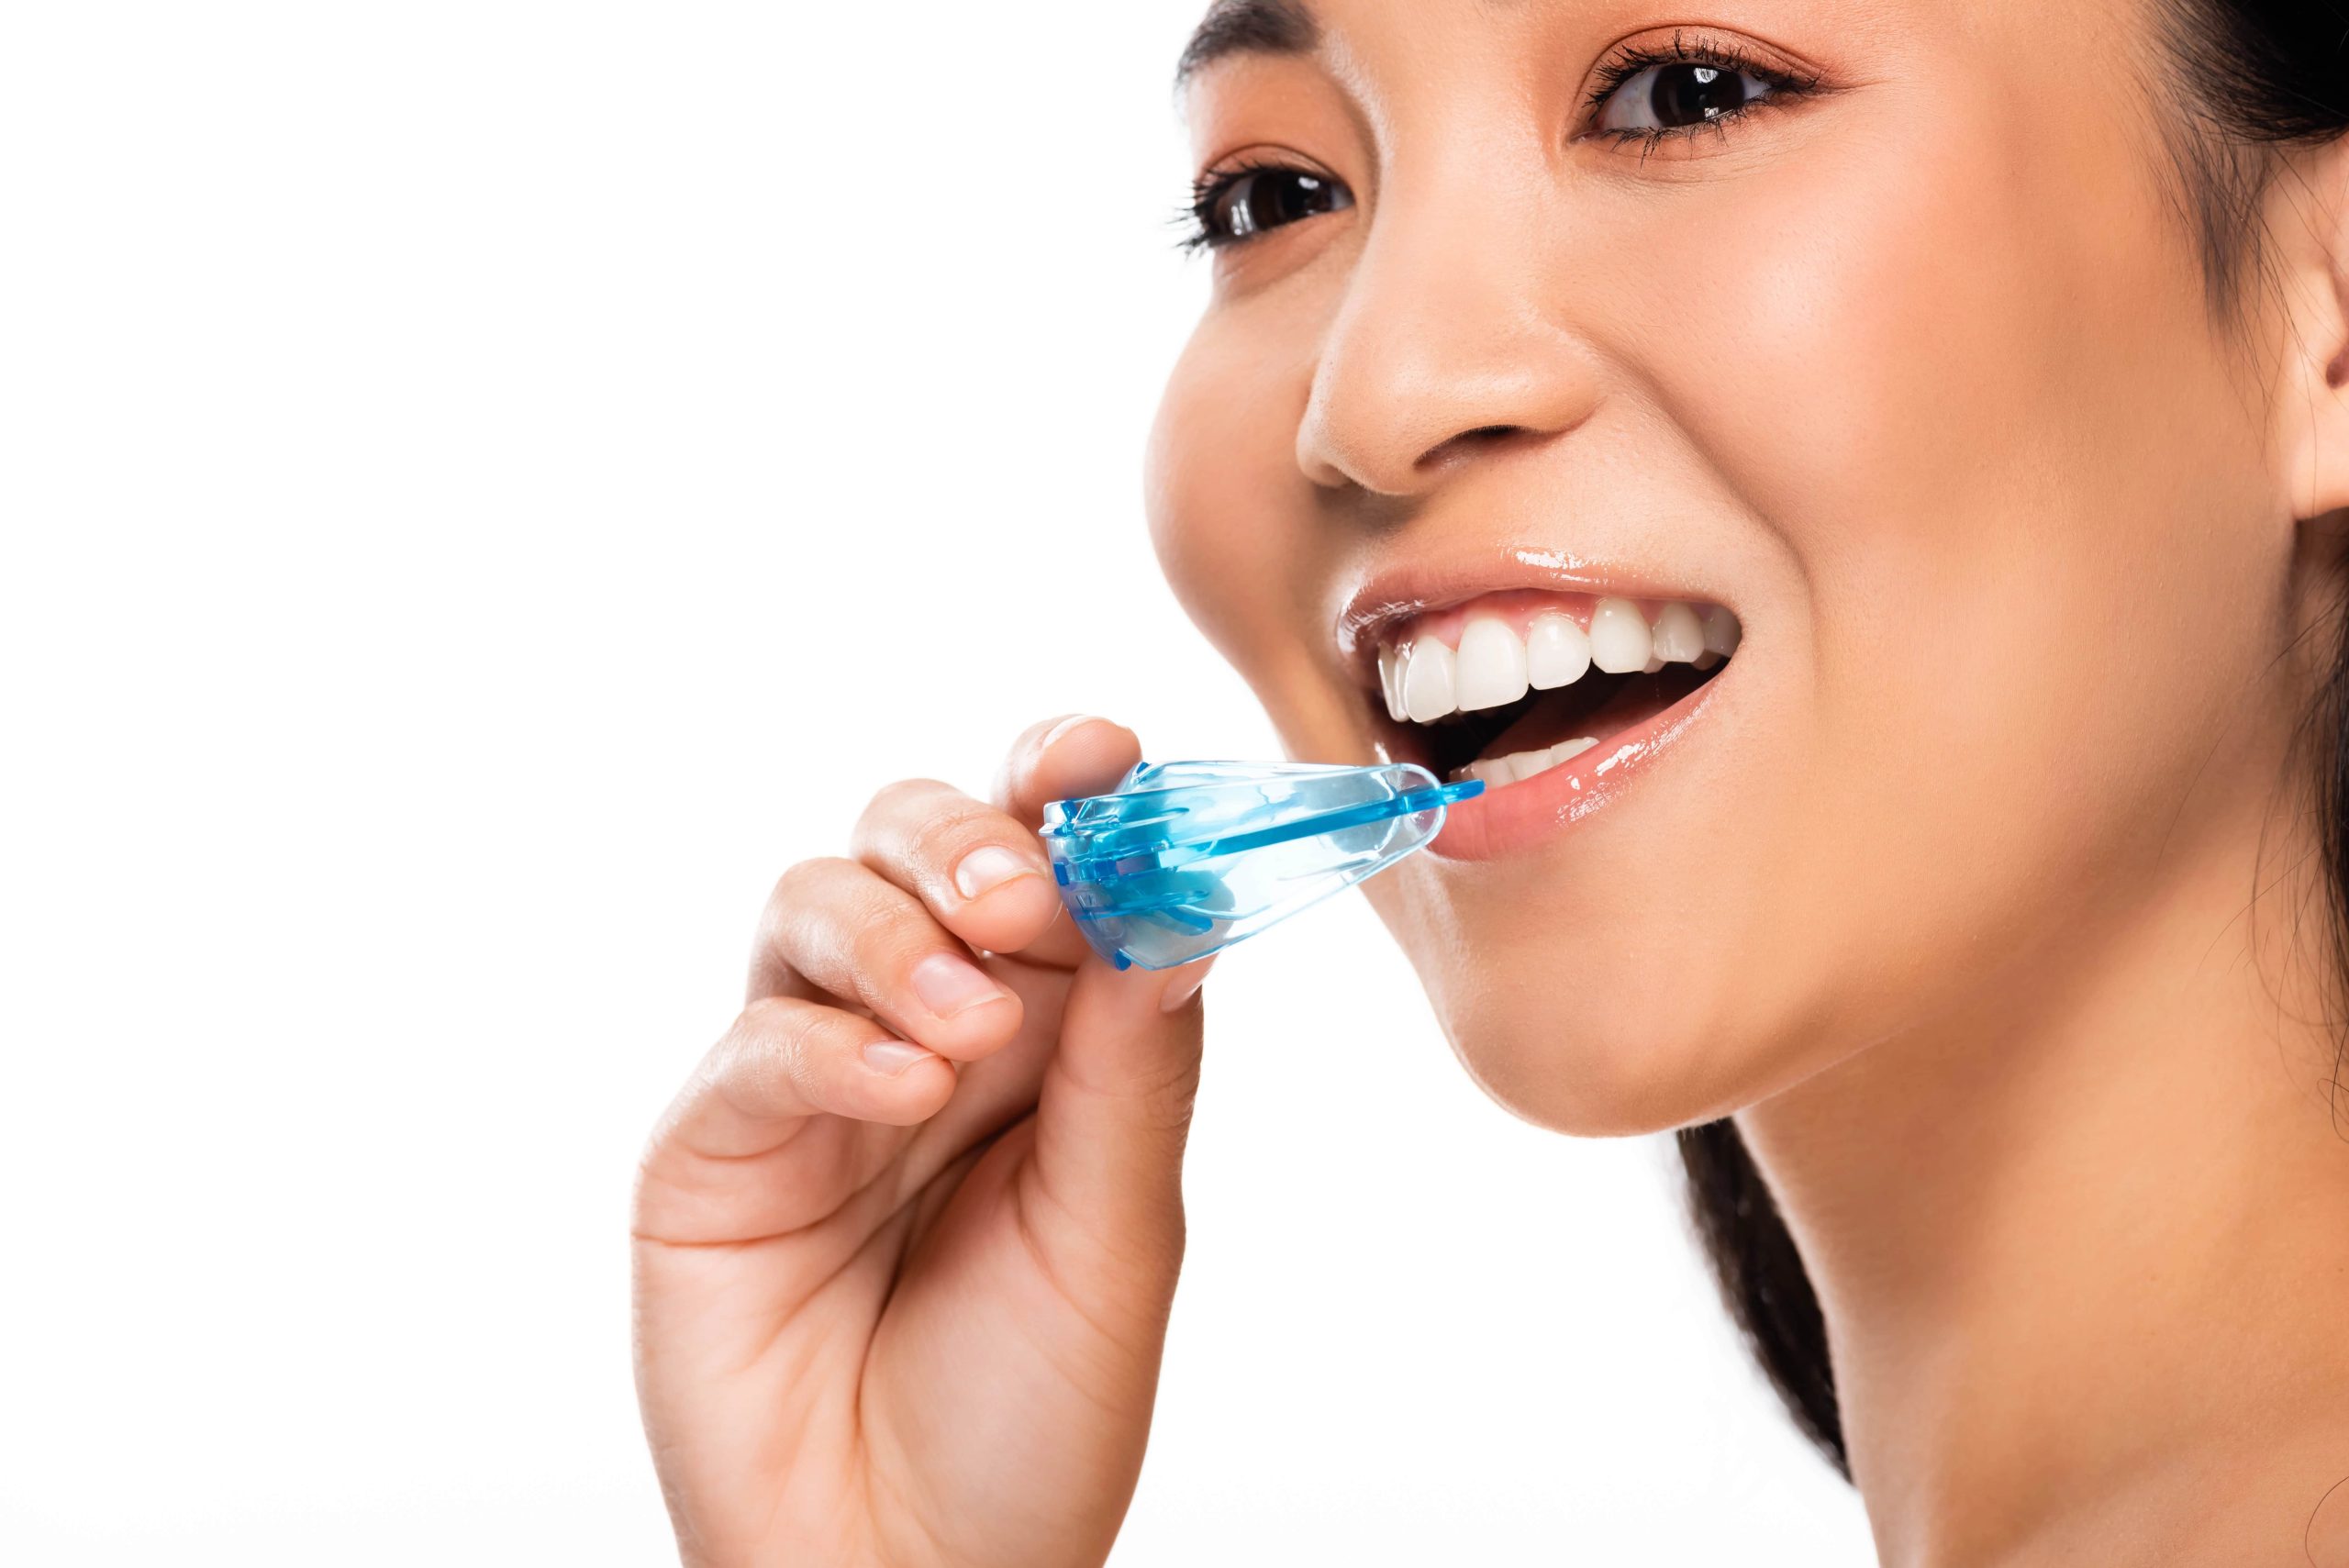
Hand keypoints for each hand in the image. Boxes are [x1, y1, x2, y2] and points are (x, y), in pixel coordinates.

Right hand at [632, 716, 1211, 1567]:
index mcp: (1047, 1034)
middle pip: (916, 841)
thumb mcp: (1119, 1233)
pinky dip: (831, 1041)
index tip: (1103, 753)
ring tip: (967, 1027)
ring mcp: (812, 1080)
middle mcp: (925, 1027)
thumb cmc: (1032, 1417)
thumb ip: (1136, 1068)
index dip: (1069, 787)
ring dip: (897, 934)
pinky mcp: (715, 1147)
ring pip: (816, 901)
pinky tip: (904, 1089)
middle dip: (969, 840)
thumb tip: (1177, 900)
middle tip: (1026, 899)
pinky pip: (756, 1040)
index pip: (1049, 860)